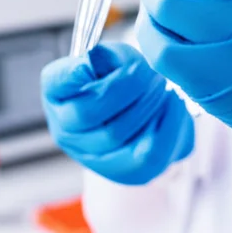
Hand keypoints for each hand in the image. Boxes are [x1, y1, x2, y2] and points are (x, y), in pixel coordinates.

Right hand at [41, 43, 194, 184]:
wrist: (150, 113)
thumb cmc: (126, 80)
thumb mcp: (115, 58)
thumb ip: (105, 58)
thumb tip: (96, 60)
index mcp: (57, 93)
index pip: (56, 84)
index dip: (71, 75)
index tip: (92, 61)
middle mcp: (65, 129)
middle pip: (87, 112)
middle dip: (127, 87)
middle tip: (150, 74)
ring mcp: (91, 157)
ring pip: (116, 135)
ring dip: (147, 105)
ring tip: (163, 89)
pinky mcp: (125, 174)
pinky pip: (146, 157)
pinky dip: (167, 128)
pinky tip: (175, 107)